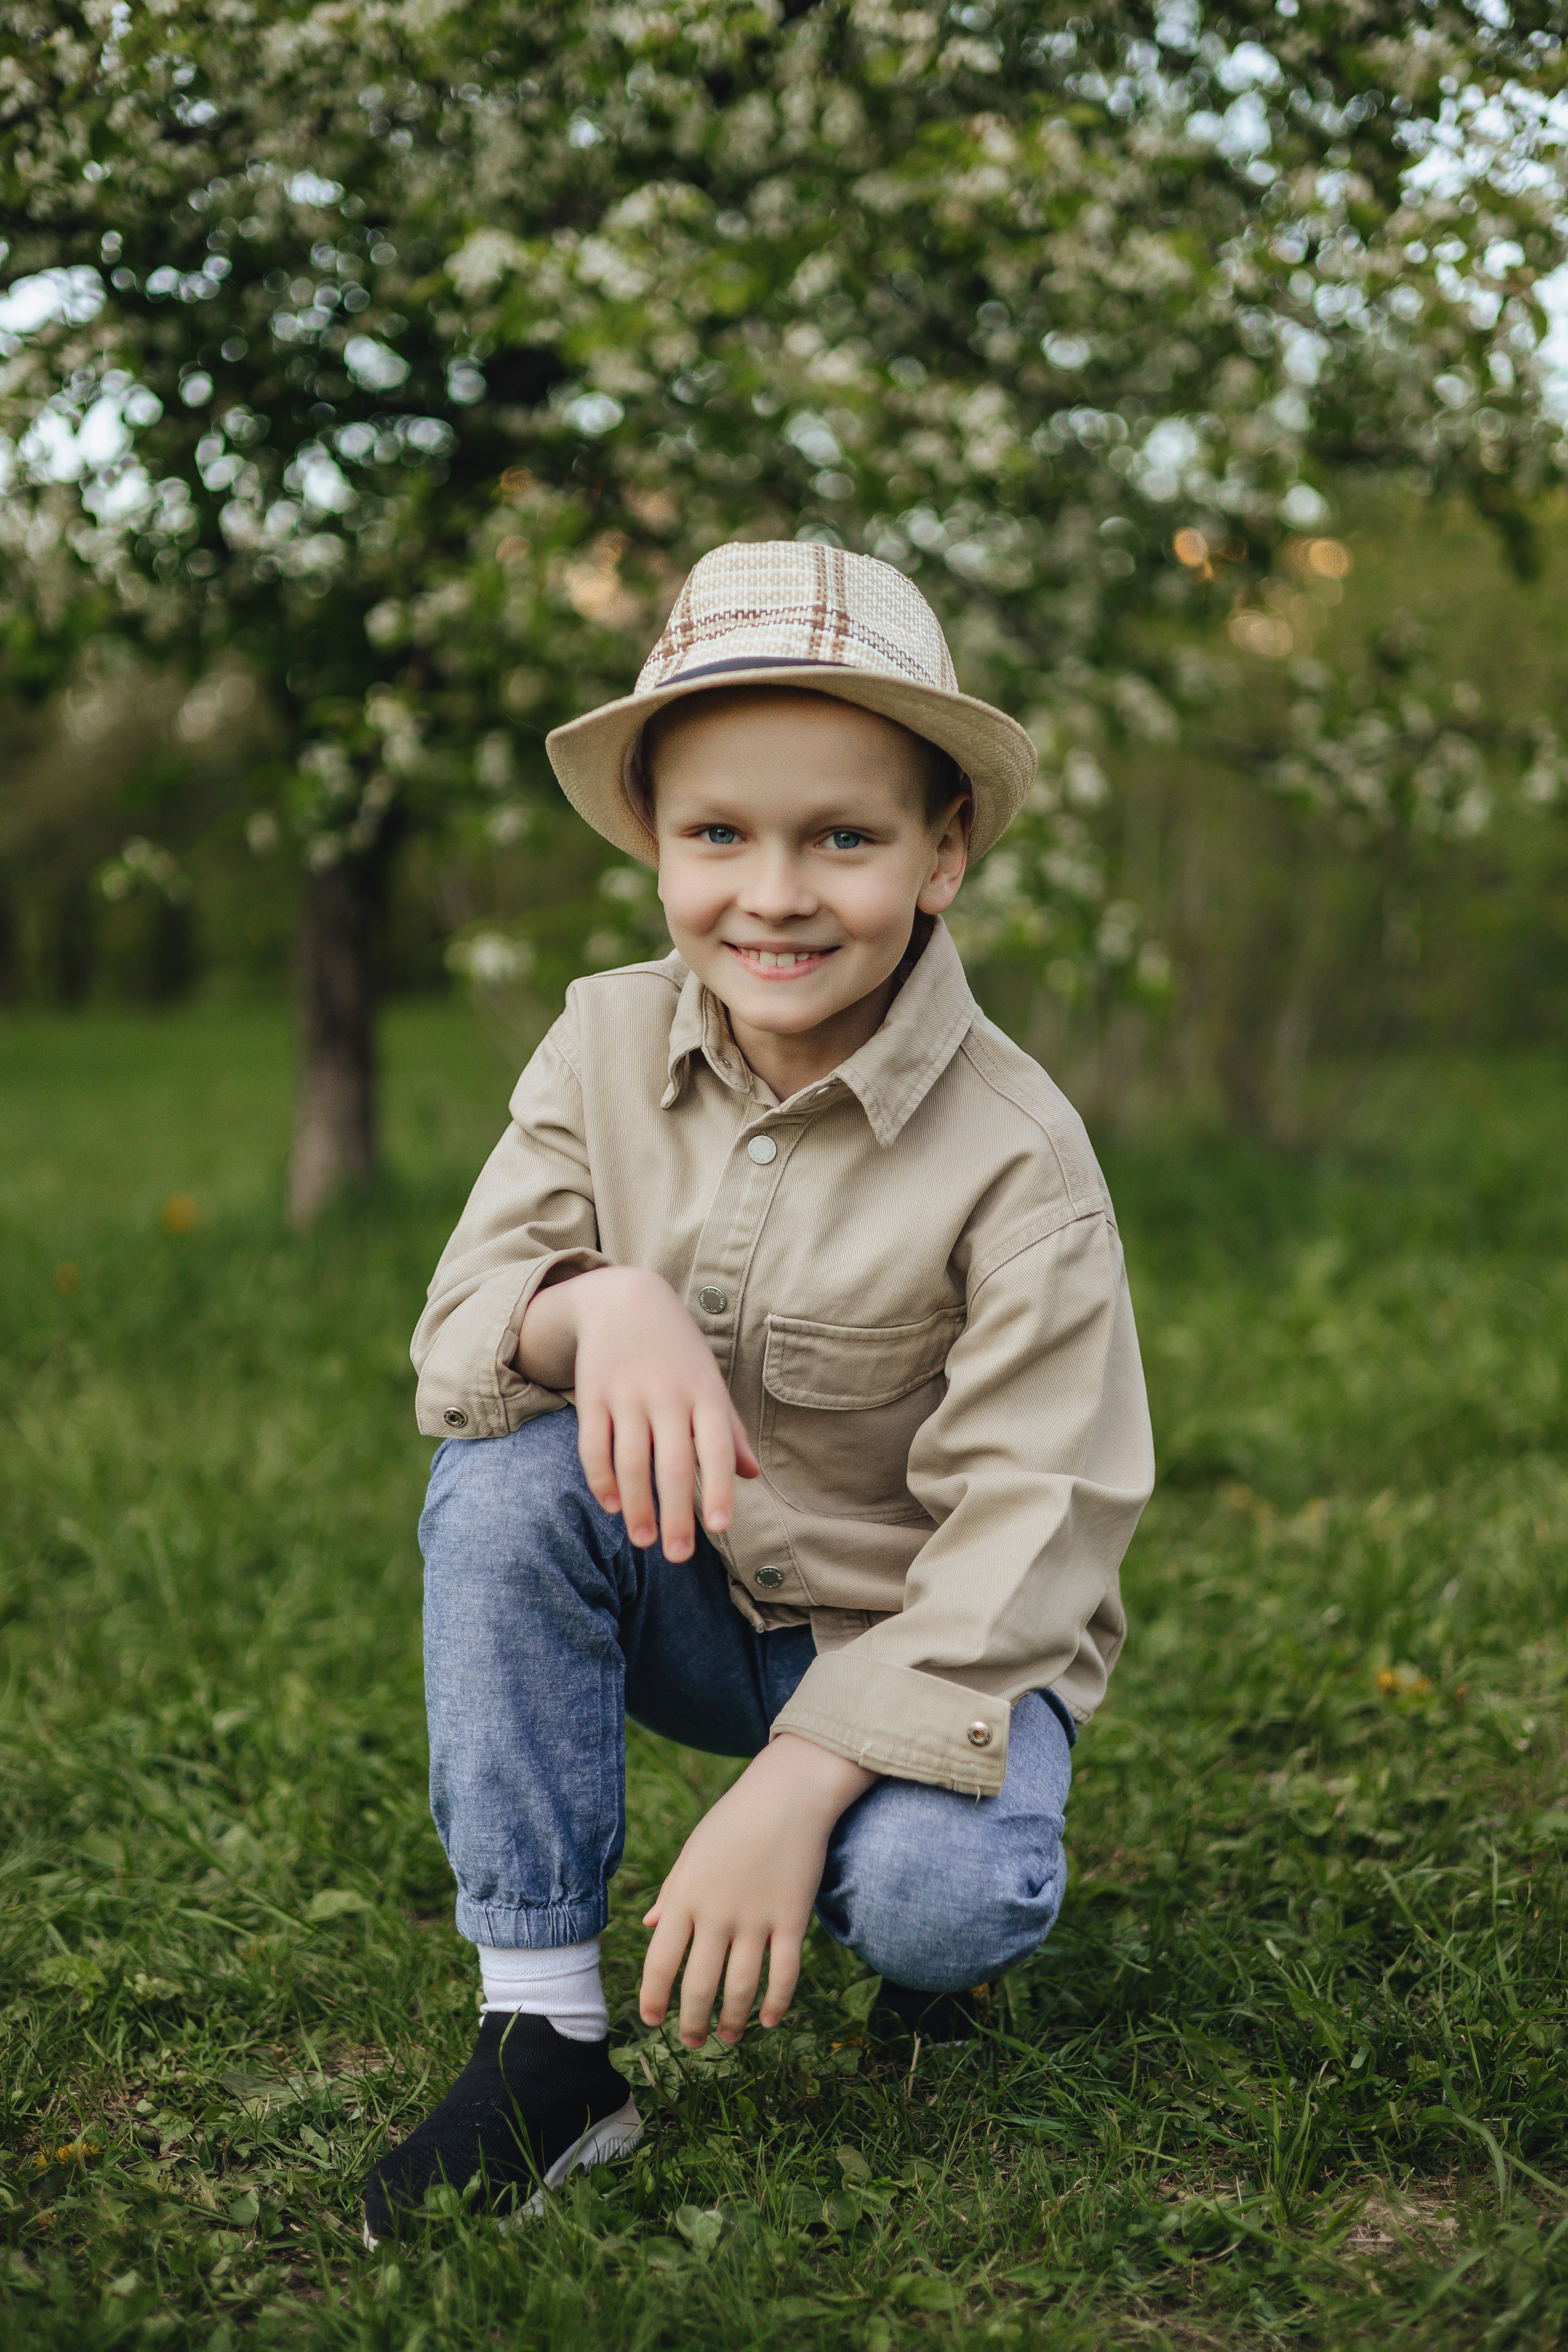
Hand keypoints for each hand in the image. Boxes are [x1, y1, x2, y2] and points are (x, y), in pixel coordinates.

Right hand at [516, 1265, 757, 1560]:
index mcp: (704, 1393)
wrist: (625, 1298)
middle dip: (676, 1515)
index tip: (719, 1528)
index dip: (717, 1489)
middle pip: (672, 1464)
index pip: (715, 1448)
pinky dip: (602, 1479)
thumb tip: (752, 1476)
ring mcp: (627, 1394)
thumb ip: (729, 1430)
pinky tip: (611, 1505)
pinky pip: (593, 1445)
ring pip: (631, 1461)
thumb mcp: (709, 1381)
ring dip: (637, 1507)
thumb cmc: (678, 1350)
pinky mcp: (593, 1394)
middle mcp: (667, 1394)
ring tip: (644, 1541)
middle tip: (679, 1556)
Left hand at [639, 1734, 875, 2045]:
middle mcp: (717, 1913)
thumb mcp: (692, 1853)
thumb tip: (648, 1928)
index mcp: (685, 1896)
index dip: (654, 1999)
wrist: (788, 1794)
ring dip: (732, 2021)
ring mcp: (756, 1919)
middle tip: (692, 2042)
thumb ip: (671, 1893)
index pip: (660, 1962)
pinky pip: (784, 1974)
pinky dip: (776, 2003)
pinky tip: (769, 2020)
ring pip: (740, 1988)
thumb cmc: (734, 1820)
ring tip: (728, 2037)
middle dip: (693, 2023)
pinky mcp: (792, 1919)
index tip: (653, 2021)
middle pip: (699, 1986)